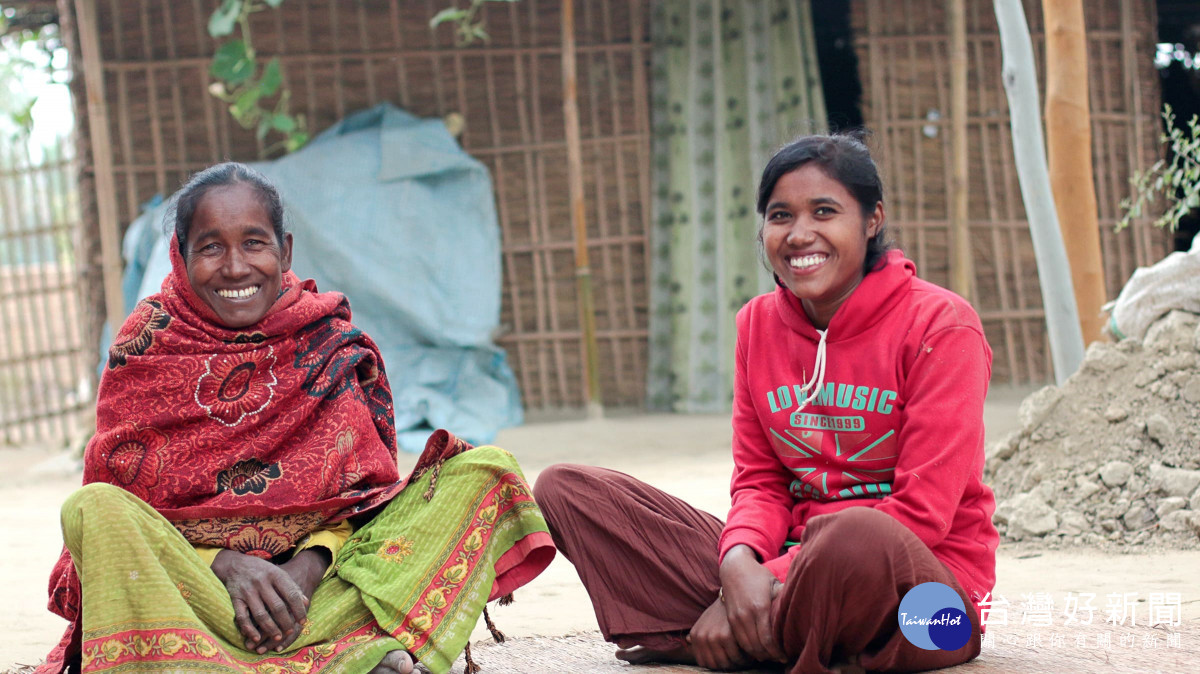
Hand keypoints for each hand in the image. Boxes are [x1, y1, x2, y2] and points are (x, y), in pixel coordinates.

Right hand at [212, 550, 311, 653]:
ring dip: (270, 629)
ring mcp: (248, 591)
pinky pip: (242, 617)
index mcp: (276, 575)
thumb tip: (305, 603)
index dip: (298, 610)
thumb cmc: (262, 570)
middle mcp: (262, 583)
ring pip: (261, 615)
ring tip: (278, 637)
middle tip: (290, 631)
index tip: (303, 621)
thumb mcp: (279, 573)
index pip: (291, 594)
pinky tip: (256, 638)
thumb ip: (292, 587)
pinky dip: (249, 629)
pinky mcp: (235, 599)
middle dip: (285, 622)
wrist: (235, 564)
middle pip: (277, 607)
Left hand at [688, 596, 745, 669]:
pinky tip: (749, 655)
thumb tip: (687, 640)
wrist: (732, 597)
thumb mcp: (704, 619)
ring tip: (744, 659)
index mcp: (695, 636)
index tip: (726, 661)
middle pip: (715, 665)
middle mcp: (701, 638)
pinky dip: (744, 659)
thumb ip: (696, 633)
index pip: (704, 662)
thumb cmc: (719, 611)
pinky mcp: (725, 637)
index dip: (716, 664)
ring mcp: (712, 638)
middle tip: (737, 662)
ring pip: (726, 664)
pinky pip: (736, 658)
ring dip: (736, 664)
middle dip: (727, 666)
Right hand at [718, 544, 786, 662]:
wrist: (734, 568)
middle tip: (780, 658)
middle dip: (769, 656)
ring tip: (770, 656)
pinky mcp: (730, 619)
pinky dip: (748, 649)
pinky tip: (758, 649)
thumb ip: (785, 596)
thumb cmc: (758, 576)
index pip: (768, 640)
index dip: (777, 652)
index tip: (785, 656)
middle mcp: (746, 615)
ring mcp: (736, 618)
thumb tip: (806, 603)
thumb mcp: (774, 583)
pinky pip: (739, 641)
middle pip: (757, 646)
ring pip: (747, 646)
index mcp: (760, 607)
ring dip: (759, 654)